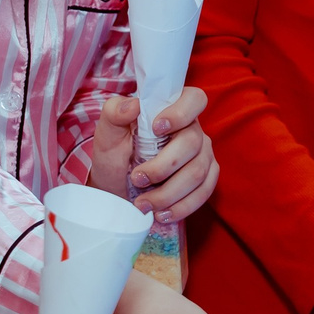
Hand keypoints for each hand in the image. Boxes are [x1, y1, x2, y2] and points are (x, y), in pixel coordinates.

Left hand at [90, 90, 219, 221]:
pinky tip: (162, 214)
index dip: (181, 113)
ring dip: (168, 193)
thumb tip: (131, 106)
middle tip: (137, 178)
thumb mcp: (107, 133)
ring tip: (143, 204)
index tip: (156, 128)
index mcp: (173, 109)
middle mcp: (194, 130)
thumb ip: (114, 113)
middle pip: (192, 144)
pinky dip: (182, 207)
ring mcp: (203, 155)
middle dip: (162, 167)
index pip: (194, 99)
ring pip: (197, 173)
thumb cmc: (115, 154)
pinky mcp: (206, 178)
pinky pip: (204, 193)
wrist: (117, 186)